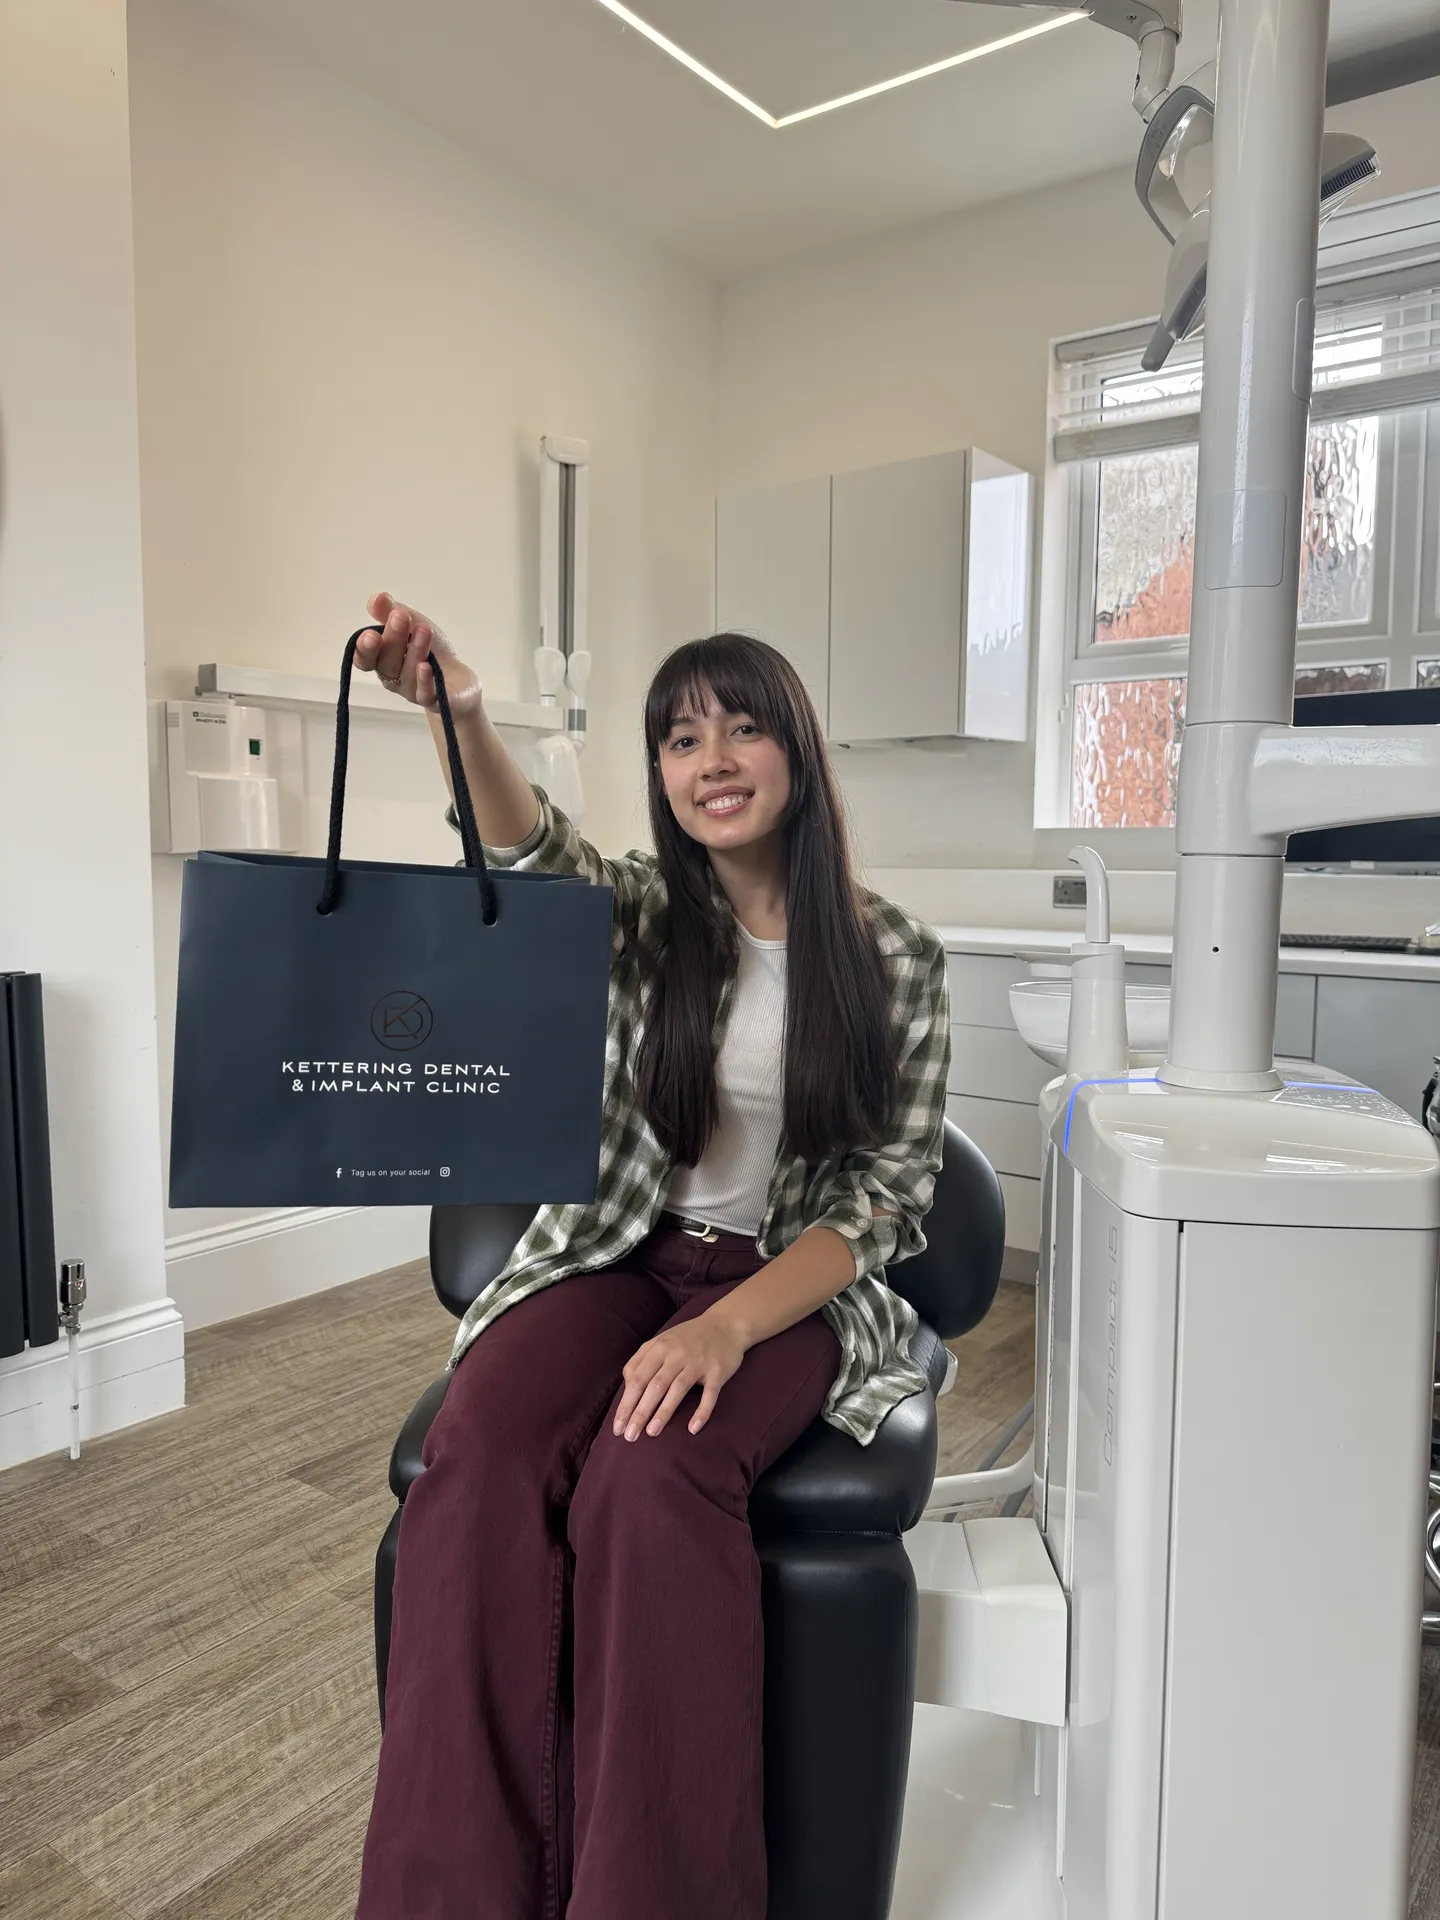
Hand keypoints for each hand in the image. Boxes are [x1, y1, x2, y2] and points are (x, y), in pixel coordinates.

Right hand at [355, 591, 483, 716]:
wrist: (459, 678)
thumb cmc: (431, 650)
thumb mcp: (413, 624)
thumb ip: (392, 612)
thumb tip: (377, 597)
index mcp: (383, 660)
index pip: (365, 659)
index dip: (364, 649)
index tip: (370, 634)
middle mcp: (394, 679)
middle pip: (387, 663)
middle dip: (393, 639)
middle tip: (400, 617)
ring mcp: (413, 692)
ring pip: (408, 673)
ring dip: (415, 650)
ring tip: (424, 630)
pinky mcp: (436, 701)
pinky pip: (426, 694)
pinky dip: (425, 681)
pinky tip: (427, 667)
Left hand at [612, 1310, 747, 1439]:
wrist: (726, 1324)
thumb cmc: (688, 1338)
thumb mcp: (661, 1341)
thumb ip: (641, 1360)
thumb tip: (627, 1387)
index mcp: (659, 1348)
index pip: (637, 1379)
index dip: (626, 1403)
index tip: (617, 1426)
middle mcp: (677, 1354)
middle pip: (654, 1386)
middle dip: (640, 1412)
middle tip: (630, 1436)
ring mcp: (698, 1362)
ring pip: (677, 1389)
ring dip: (663, 1413)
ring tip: (651, 1433)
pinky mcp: (718, 1371)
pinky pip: (709, 1394)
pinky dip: (701, 1411)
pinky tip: (693, 1429)